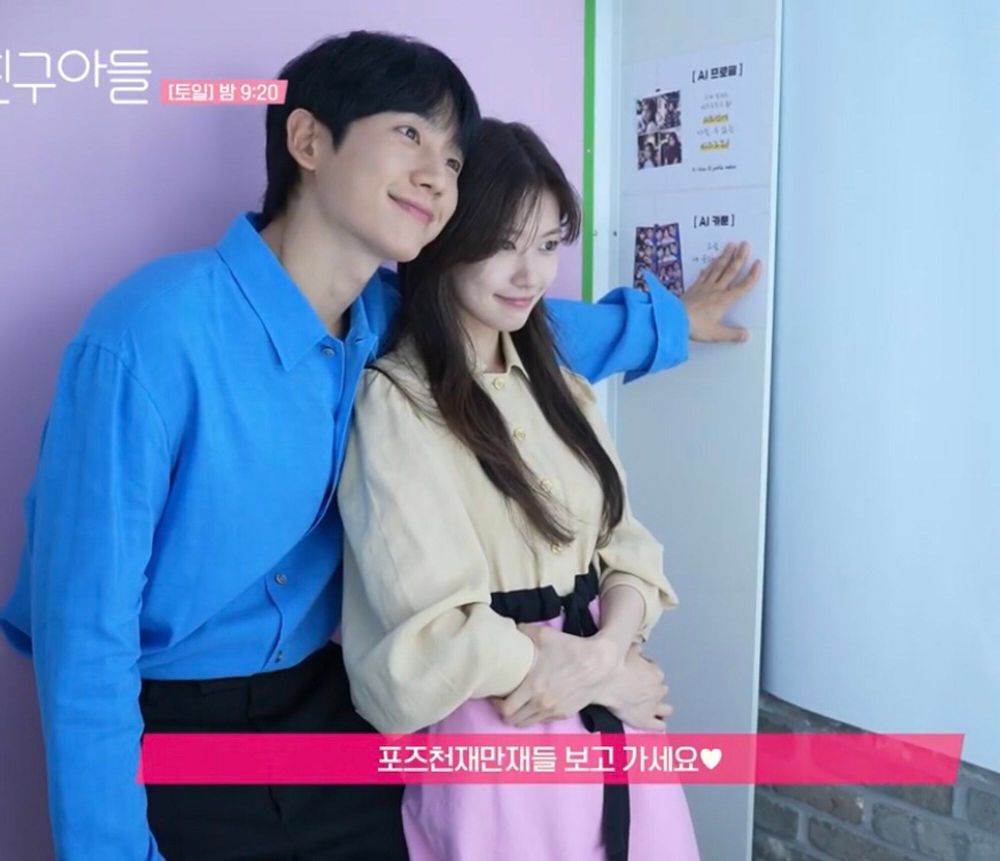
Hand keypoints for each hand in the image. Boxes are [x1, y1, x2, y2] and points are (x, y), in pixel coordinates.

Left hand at [491, 624, 620, 727]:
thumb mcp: (545, 635)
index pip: (506, 709)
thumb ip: (525, 631)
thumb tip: (512, 628)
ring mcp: (553, 711)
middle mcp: (541, 703)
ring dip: (519, 715)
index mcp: (533, 687)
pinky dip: (535, 714)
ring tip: (517, 703)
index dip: (495, 704)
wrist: (600, 664)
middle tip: (502, 700)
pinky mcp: (564, 713)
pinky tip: (535, 702)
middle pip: (512, 720)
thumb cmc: (571, 649)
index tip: (494, 695)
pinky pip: (542, 719)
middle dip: (504, 712)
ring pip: (527, 723)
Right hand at [596, 644, 672, 731]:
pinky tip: (655, 723)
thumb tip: (639, 648)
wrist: (605, 682)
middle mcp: (658, 690)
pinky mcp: (645, 720)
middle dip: (654, 688)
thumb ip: (636, 649)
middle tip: (642, 688)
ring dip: (661, 707)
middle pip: (662, 689)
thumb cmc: (615, 665)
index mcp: (655, 672)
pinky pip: (659, 725)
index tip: (639, 672)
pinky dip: (658, 724)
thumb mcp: (627, 650)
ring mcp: (653, 706)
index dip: (647, 671)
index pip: (656, 671)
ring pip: (666, 709)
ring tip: (652, 706)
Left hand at [679, 241, 762, 342]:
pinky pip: (703, 274)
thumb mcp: (716, 334)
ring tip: (730, 245)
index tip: (758, 264)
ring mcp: (703, 287)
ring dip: (725, 256)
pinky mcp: (693, 288)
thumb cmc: (694, 326)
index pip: (742, 286)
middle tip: (745, 244)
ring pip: (717, 268)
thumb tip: (744, 335)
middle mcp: (715, 290)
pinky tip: (709, 263)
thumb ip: (732, 334)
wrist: (674, 319)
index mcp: (724, 301)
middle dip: (739, 257)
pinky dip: (708, 267)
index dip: (752, 275)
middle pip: (730, 271)